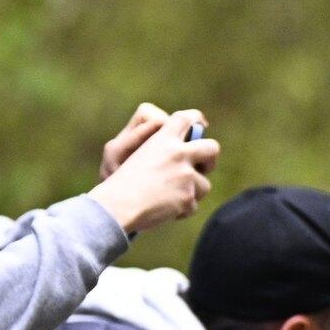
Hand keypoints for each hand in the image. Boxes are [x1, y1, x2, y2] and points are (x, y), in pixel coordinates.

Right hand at [88, 108, 217, 232]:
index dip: (196, 120)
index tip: (201, 125)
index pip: (185, 119)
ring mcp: (185, 175)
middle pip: (212, 148)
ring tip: (169, 196)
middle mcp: (177, 154)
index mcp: (162, 139)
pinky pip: (194, 204)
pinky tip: (164, 208)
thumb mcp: (130, 152)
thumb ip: (159, 147)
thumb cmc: (121, 180)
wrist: (117, 205)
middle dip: (210, 158)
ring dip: (191, 191)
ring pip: (204, 183)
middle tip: (202, 166)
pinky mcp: (188, 197)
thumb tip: (184, 148)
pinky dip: (182, 209)